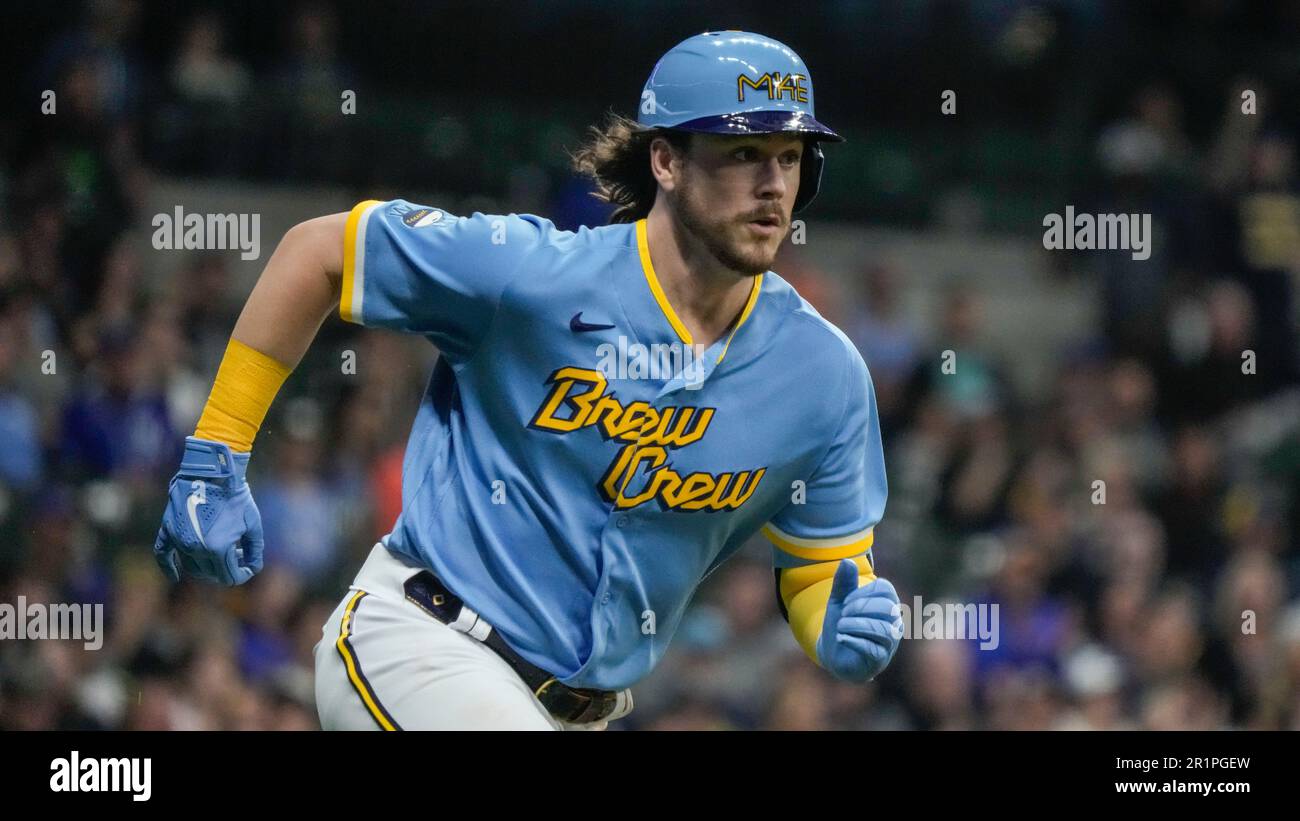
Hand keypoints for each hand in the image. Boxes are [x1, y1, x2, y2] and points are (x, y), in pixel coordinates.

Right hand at [154, 437, 264, 585]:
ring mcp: (179, 540)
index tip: (248, 567)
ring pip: (192, 567)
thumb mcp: (253, 524)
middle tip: (238, 554)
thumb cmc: (236, 497)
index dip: (242, 575)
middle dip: (227, 568)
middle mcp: (195, 548)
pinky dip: (168, 567)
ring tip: (223, 552)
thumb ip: (254, 550)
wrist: (212, 471)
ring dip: (207, 566)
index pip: (229, 577)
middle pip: (211, 574)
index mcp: (218, 549)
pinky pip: (162, 554)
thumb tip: (252, 568)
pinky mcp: (167, 530)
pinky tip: (175, 576)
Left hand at [816, 559, 902, 681]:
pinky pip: (874, 649)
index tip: (845, 601)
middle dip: (860, 608)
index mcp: (886, 603)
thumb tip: (847, 561)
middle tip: (842, 614)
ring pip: (884, 629)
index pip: (885, 589)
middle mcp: (894, 622)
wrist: (834, 652)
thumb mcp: (838, 600)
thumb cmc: (842, 622)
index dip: (863, 592)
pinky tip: (841, 638)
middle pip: (887, 608)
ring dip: (857, 625)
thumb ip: (843, 582)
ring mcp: (889, 642)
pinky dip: (855, 641)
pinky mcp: (879, 660)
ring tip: (840, 626)